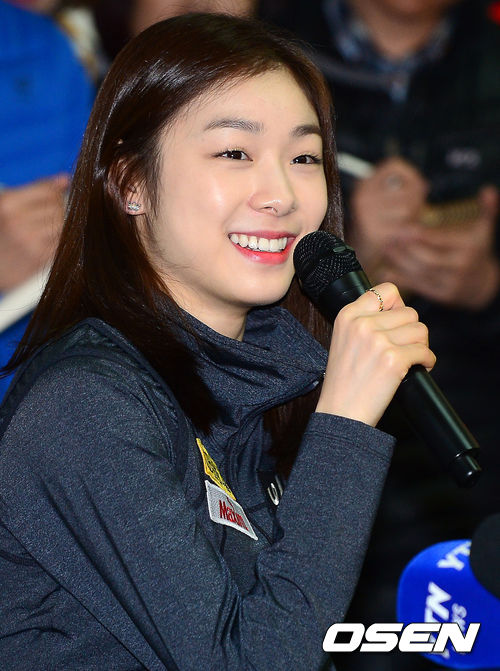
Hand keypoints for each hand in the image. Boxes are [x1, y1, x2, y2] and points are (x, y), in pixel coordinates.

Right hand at [0, 174, 68, 291]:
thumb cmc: (3, 231)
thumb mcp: (9, 205)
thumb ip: (37, 190)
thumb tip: (65, 179)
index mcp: (8, 204)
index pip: (48, 191)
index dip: (55, 193)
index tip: (53, 197)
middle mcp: (18, 222)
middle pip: (58, 208)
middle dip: (57, 210)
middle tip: (45, 217)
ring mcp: (30, 241)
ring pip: (62, 225)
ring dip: (59, 226)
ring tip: (44, 230)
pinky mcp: (39, 257)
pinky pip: (61, 241)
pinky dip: (57, 240)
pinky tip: (44, 242)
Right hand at [316, 283, 435, 426]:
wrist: (340, 413)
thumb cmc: (344, 381)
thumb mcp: (344, 340)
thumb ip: (366, 320)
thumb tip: (400, 309)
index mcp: (348, 315)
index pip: (387, 290)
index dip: (398, 306)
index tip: (397, 323)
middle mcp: (362, 324)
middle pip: (410, 312)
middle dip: (412, 332)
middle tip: (405, 348)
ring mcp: (378, 341)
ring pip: (420, 330)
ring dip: (421, 346)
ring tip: (410, 360)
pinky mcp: (394, 359)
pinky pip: (426, 352)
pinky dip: (427, 362)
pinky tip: (418, 369)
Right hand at [347, 157, 427, 278]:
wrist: (355, 256)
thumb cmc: (379, 225)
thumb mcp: (385, 201)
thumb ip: (406, 188)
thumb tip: (421, 188)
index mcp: (364, 183)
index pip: (395, 165)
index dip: (411, 175)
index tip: (416, 188)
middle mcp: (362, 196)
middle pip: (409, 189)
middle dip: (417, 203)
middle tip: (411, 214)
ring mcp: (366, 215)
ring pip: (408, 208)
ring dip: (412, 219)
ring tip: (403, 225)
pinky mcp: (373, 233)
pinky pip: (404, 228)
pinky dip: (407, 233)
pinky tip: (399, 237)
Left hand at [378, 186, 499, 308]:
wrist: (482, 284)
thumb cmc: (476, 251)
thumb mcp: (483, 230)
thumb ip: (486, 210)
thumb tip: (488, 190)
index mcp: (470, 249)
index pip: (441, 241)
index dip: (421, 235)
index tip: (403, 228)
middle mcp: (461, 268)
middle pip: (428, 258)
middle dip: (407, 248)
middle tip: (389, 237)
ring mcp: (451, 284)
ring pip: (421, 273)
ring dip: (400, 261)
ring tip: (385, 248)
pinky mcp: (441, 296)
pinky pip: (417, 286)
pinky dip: (400, 278)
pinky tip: (384, 269)